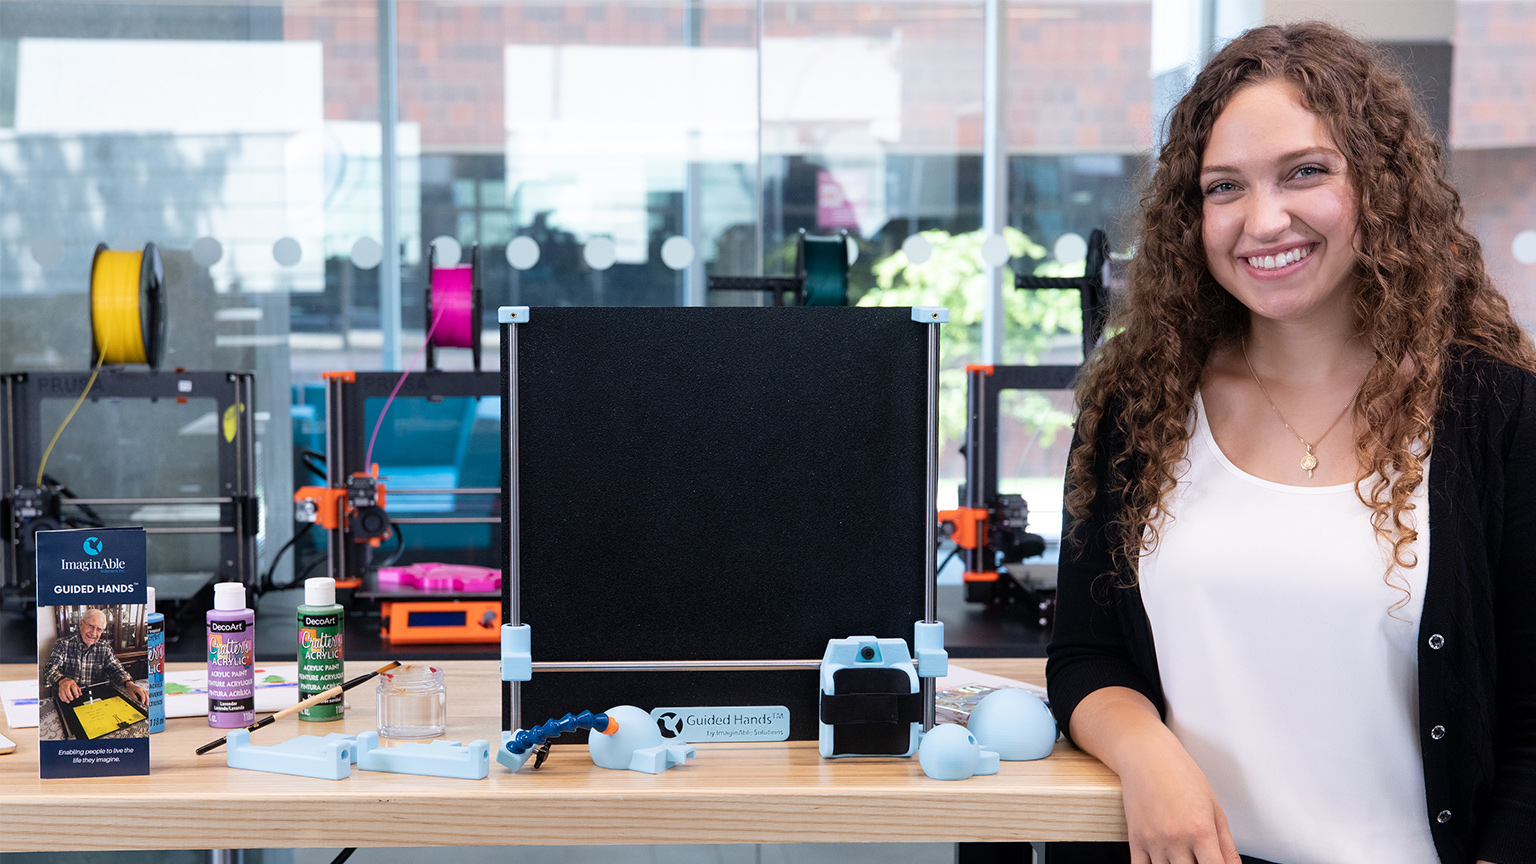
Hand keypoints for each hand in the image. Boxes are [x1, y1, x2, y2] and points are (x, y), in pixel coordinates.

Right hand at [56, 678, 80, 701]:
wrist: (63, 680)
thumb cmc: (70, 683)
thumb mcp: (75, 685)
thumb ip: (78, 690)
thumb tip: (80, 694)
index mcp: (71, 683)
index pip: (74, 687)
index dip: (75, 692)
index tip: (77, 696)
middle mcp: (66, 684)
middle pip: (67, 690)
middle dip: (69, 695)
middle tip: (72, 699)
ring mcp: (62, 687)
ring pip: (62, 693)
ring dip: (65, 698)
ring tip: (68, 701)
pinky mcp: (59, 690)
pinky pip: (60, 694)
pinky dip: (62, 698)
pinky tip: (64, 700)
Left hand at [123, 680, 147, 705]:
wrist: (130, 685)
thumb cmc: (130, 688)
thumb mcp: (130, 692)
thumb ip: (133, 696)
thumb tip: (137, 700)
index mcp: (139, 689)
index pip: (142, 695)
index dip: (143, 699)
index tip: (143, 703)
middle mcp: (142, 689)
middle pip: (146, 695)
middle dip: (147, 700)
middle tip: (147, 704)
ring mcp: (143, 690)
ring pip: (147, 694)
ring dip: (148, 699)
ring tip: (148, 703)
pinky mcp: (144, 690)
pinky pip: (147, 694)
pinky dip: (148, 697)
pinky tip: (148, 700)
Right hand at [1065, 688, 1240, 863]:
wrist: (1146, 755)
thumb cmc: (1182, 775)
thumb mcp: (1214, 807)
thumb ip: (1226, 845)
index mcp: (1201, 830)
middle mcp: (1176, 839)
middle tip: (1197, 855)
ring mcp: (1153, 841)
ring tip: (1182, 855)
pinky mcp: (1135, 840)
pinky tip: (1163, 861)